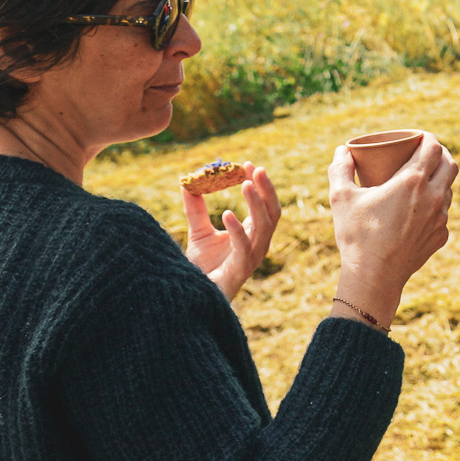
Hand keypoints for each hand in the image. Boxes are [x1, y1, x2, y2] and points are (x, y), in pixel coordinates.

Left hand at [184, 167, 280, 303]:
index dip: (260, 185)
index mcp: (253, 234)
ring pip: (264, 226)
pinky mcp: (241, 269)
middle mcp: (258, 244)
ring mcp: (252, 257)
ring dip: (256, 204)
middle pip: (272, 212)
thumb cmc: (203, 268)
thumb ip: (196, 210)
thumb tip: (187, 183)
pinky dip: (237, 229)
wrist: (195, 296)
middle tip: (256, 169)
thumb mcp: (198, 233)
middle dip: (267, 190)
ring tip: (245, 184)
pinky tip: (227, 213)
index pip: (264, 205)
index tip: (249, 164)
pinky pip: (244, 247)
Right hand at [328, 135, 457, 326]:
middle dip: (440, 155)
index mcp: (412, 182)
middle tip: (424, 155)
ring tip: (422, 180)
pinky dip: (434, 206)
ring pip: (449, 190)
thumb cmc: (357, 235)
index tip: (418, 137)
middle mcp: (433, 197)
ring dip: (438, 180)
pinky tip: (419, 210)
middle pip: (450, 165)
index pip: (433, 147)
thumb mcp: (341, 198)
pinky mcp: (441, 237)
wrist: (374, 277)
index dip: (428, 137)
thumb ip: (340, 169)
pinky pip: (443, 214)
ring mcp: (440, 219)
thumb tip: (341, 150)